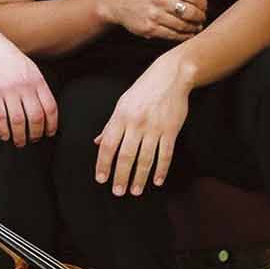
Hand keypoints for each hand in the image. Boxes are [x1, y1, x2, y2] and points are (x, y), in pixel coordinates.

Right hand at [0, 28, 56, 145]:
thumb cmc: (10, 59)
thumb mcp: (31, 68)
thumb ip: (39, 87)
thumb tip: (46, 110)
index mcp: (37, 80)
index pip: (50, 107)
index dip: (52, 124)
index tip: (49, 133)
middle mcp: (25, 86)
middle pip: (35, 117)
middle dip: (35, 133)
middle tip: (33, 139)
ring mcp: (8, 89)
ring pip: (18, 120)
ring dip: (19, 136)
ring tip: (19, 142)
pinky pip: (0, 117)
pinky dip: (3, 130)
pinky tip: (4, 135)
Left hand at [93, 57, 190, 195]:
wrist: (170, 77)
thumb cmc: (143, 90)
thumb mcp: (122, 104)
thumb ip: (110, 125)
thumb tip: (97, 142)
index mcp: (120, 117)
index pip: (108, 145)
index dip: (103, 164)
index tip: (101, 179)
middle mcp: (136, 124)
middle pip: (126, 156)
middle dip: (121, 176)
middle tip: (118, 191)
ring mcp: (155, 128)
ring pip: (145, 159)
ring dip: (140, 178)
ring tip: (135, 191)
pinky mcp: (171, 130)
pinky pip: (165, 154)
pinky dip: (161, 170)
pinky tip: (157, 181)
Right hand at [104, 0, 211, 40]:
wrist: (118, 2)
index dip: (203, 3)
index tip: (203, 6)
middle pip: (190, 12)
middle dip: (200, 17)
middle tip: (201, 18)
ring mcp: (153, 15)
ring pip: (183, 26)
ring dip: (193, 28)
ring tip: (196, 26)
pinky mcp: (149, 29)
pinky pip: (173, 35)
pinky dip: (184, 36)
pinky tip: (186, 32)